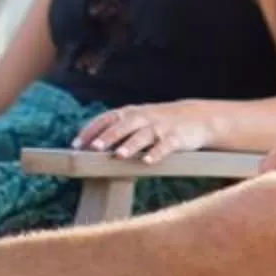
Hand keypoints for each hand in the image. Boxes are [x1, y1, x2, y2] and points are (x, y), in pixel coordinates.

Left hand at [72, 101, 218, 165]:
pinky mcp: (177, 138)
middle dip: (108, 136)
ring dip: (130, 145)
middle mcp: (144, 118)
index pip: (107, 118)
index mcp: (132, 113)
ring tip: (119, 155)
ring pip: (143, 135)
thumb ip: (118, 128)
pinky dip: (157, 153)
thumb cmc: (161, 122)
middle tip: (94, 148)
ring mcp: (161, 127)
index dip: (91, 130)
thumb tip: (89, 145)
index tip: (76, 144)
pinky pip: (166, 145)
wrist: (199, 117)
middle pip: (124, 125)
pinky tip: (148, 162)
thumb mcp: (140, 119)